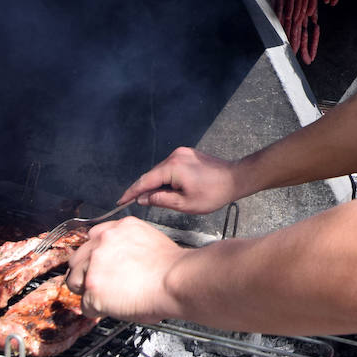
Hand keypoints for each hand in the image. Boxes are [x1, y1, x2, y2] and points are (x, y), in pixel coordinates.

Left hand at [66, 216, 185, 322]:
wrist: (176, 281)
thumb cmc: (171, 267)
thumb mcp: (149, 239)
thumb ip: (127, 244)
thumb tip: (120, 260)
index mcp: (118, 227)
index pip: (93, 238)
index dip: (96, 255)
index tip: (102, 264)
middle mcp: (103, 241)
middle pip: (78, 258)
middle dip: (87, 273)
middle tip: (103, 284)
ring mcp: (94, 264)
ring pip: (75, 281)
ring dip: (88, 291)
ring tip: (108, 297)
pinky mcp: (92, 287)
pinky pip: (85, 305)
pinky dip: (97, 310)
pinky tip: (113, 307)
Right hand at [119, 147, 240, 213]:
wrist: (235, 178)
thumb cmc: (213, 193)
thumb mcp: (184, 203)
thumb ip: (160, 200)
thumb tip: (142, 198)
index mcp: (172, 167)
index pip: (145, 181)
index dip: (131, 192)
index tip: (120, 201)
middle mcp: (175, 156)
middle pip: (152, 174)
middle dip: (142, 189)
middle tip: (131, 203)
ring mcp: (182, 153)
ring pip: (160, 171)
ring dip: (154, 184)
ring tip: (150, 199)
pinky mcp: (187, 154)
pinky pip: (169, 167)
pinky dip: (164, 178)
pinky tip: (164, 189)